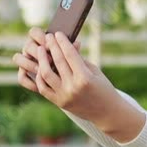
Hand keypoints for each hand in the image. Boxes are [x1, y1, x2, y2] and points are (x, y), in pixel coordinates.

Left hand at [11, 28, 127, 130]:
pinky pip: (43, 88)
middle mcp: (73, 87)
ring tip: (41, 49)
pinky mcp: (59, 102)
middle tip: (48, 37)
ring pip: (46, 74)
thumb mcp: (94, 72)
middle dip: (52, 46)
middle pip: (57, 62)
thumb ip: (79, 59)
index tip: (58, 33)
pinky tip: (41, 67)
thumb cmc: (103, 89)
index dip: (63, 42)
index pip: (70, 55)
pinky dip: (40, 76)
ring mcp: (64, 96)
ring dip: (42, 59)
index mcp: (85, 78)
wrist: (106, 113)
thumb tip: (67, 45)